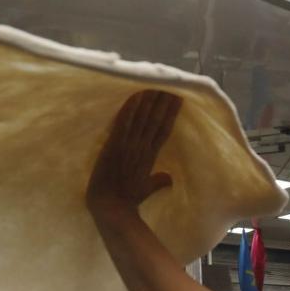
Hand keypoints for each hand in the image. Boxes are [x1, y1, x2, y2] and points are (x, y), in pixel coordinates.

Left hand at [86, 90, 182, 219]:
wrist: (111, 208)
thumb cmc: (127, 202)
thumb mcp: (145, 190)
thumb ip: (158, 182)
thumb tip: (169, 178)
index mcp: (150, 157)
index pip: (163, 130)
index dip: (171, 113)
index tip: (178, 98)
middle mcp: (142, 148)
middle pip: (155, 120)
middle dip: (163, 101)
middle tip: (170, 82)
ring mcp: (128, 146)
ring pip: (141, 118)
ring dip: (148, 100)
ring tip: (155, 83)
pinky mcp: (114, 146)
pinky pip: (123, 123)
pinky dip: (129, 109)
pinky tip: (135, 96)